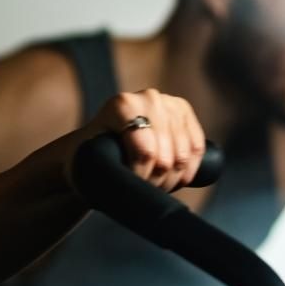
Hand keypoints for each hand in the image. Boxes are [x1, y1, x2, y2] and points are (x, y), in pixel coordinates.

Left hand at [77, 88, 205, 191]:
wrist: (100, 142)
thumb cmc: (90, 155)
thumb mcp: (87, 159)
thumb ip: (99, 166)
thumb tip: (122, 183)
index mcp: (122, 105)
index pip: (146, 152)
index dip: (141, 177)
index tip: (131, 184)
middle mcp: (148, 97)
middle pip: (166, 157)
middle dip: (156, 181)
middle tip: (143, 188)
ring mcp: (169, 102)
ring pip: (183, 156)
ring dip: (172, 179)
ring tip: (156, 185)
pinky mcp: (184, 111)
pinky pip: (197, 148)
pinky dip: (189, 170)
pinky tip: (176, 178)